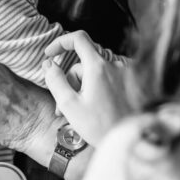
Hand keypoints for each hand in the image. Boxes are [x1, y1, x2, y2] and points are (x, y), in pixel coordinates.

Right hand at [43, 31, 133, 145]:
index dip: (60, 42)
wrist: (130, 141)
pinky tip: (95, 108)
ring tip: (80, 112)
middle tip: (63, 105)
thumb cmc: (99, 127)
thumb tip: (48, 64)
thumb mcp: (69, 105)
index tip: (50, 54)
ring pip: (94, 72)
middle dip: (71, 80)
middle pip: (83, 62)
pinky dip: (97, 88)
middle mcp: (114, 65)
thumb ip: (55, 80)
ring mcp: (125, 73)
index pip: (78, 38)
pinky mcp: (131, 82)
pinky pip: (108, 77)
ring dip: (83, 87)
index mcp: (98, 67)